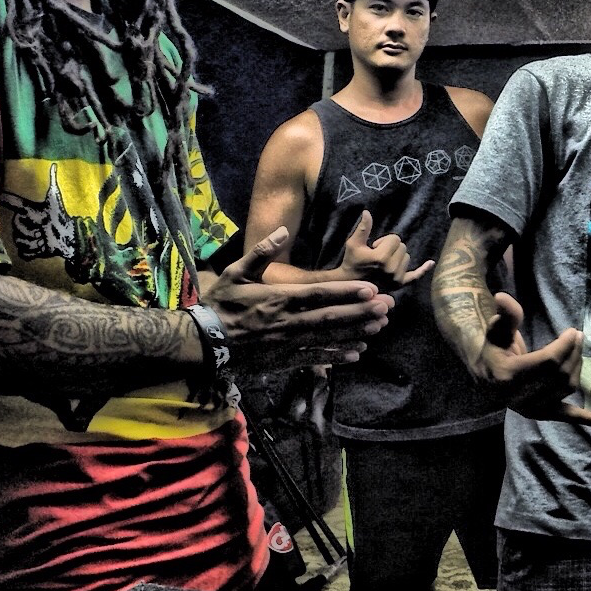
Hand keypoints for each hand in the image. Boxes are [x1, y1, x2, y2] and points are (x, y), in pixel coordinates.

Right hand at [206, 226, 392, 372]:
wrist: (203, 344)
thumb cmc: (221, 305)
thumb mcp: (235, 273)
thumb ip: (261, 252)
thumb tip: (283, 231)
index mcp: (278, 298)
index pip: (319, 294)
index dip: (347, 292)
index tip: (371, 289)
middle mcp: (288, 322)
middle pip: (331, 317)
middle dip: (361, 312)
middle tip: (387, 307)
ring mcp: (288, 343)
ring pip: (328, 338)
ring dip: (355, 332)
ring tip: (379, 327)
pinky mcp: (285, 360)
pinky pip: (316, 358)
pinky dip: (337, 356)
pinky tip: (357, 352)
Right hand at [339, 210, 431, 288]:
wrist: (351, 286)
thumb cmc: (351, 263)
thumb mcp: (353, 244)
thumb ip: (363, 228)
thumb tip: (367, 212)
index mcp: (381, 258)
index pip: (395, 238)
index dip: (383, 240)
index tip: (373, 248)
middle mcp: (392, 270)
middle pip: (402, 247)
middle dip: (391, 247)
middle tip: (377, 256)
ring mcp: (397, 279)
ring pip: (407, 257)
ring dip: (397, 256)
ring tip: (382, 263)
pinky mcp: (400, 284)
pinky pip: (416, 275)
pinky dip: (423, 269)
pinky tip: (431, 263)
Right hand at [475, 291, 590, 426]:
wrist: (487, 376)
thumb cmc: (494, 349)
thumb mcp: (496, 330)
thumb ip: (505, 315)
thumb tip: (502, 297)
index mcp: (508, 375)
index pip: (547, 361)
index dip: (564, 346)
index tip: (572, 332)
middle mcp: (520, 396)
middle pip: (560, 374)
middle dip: (573, 353)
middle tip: (579, 336)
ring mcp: (532, 408)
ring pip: (566, 388)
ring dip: (578, 368)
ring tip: (579, 350)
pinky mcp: (542, 414)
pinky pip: (566, 416)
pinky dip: (585, 418)